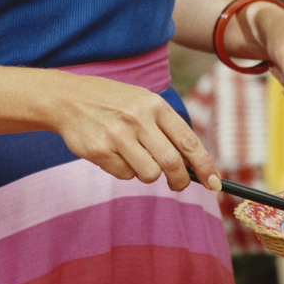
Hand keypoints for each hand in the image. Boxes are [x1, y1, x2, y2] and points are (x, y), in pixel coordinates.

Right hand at [54, 73, 217, 191]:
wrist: (68, 98)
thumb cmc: (114, 103)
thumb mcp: (143, 103)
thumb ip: (166, 129)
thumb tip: (193, 164)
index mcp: (155, 105)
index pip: (189, 142)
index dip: (206, 166)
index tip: (216, 183)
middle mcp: (138, 119)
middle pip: (172, 164)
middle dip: (180, 181)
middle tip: (178, 185)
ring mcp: (117, 135)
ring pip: (149, 174)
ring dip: (148, 174)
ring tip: (136, 158)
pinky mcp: (99, 151)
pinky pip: (124, 175)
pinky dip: (124, 171)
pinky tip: (114, 154)